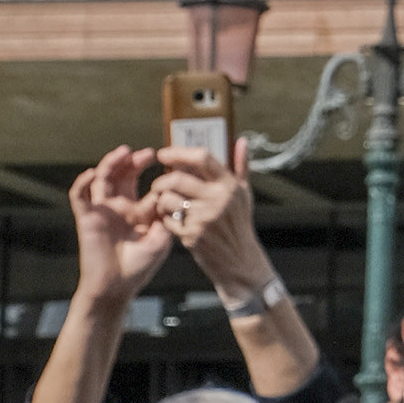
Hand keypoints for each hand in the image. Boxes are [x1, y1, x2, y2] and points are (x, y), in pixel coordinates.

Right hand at [68, 148, 171, 301]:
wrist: (115, 287)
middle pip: (125, 177)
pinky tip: (92, 173)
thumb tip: (169, 193)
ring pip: (103, 179)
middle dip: (135, 162)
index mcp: (142, 212)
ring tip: (123, 152)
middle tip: (148, 154)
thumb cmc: (139, 266)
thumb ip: (165, 215)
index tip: (175, 167)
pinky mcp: (87, 217)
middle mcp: (122, 208)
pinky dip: (83, 183)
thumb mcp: (161, 238)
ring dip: (111, 163)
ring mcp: (103, 211)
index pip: (150, 187)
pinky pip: (79, 196)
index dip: (160, 177)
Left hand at [148, 139, 275, 298]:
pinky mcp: (192, 234)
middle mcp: (218, 199)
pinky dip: (164, 217)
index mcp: (229, 185)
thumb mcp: (244, 195)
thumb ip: (241, 167)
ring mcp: (204, 217)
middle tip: (159, 185)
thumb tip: (242, 142)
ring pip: (167, 199)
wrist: (239, 260)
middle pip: (177, 178)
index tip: (164, 154)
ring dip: (160, 200)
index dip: (179, 153)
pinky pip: (166, 218)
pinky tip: (171, 219)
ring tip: (166, 204)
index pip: (202, 158)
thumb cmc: (239, 225)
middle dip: (161, 181)